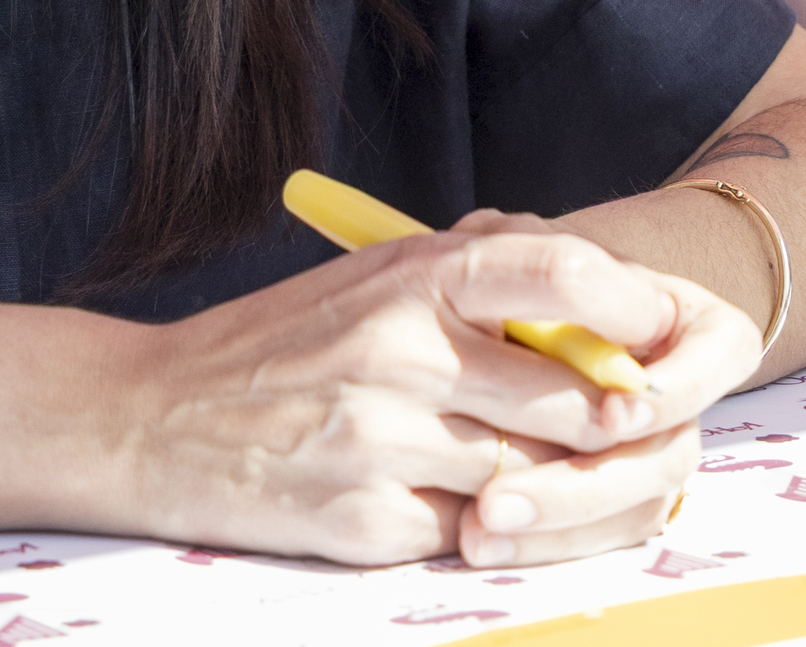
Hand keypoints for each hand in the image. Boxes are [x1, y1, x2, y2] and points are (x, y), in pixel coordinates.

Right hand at [119, 219, 758, 565]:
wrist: (148, 419)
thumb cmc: (276, 345)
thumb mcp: (369, 276)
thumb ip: (476, 268)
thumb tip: (601, 286)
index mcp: (411, 276)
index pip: (567, 274)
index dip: (640, 310)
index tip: (657, 340)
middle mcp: (403, 352)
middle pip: (581, 402)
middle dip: (621, 429)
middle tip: (631, 434)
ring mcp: (386, 442)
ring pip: (541, 480)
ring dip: (562, 488)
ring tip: (548, 474)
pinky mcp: (367, 521)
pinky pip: (477, 537)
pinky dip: (487, 529)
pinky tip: (460, 508)